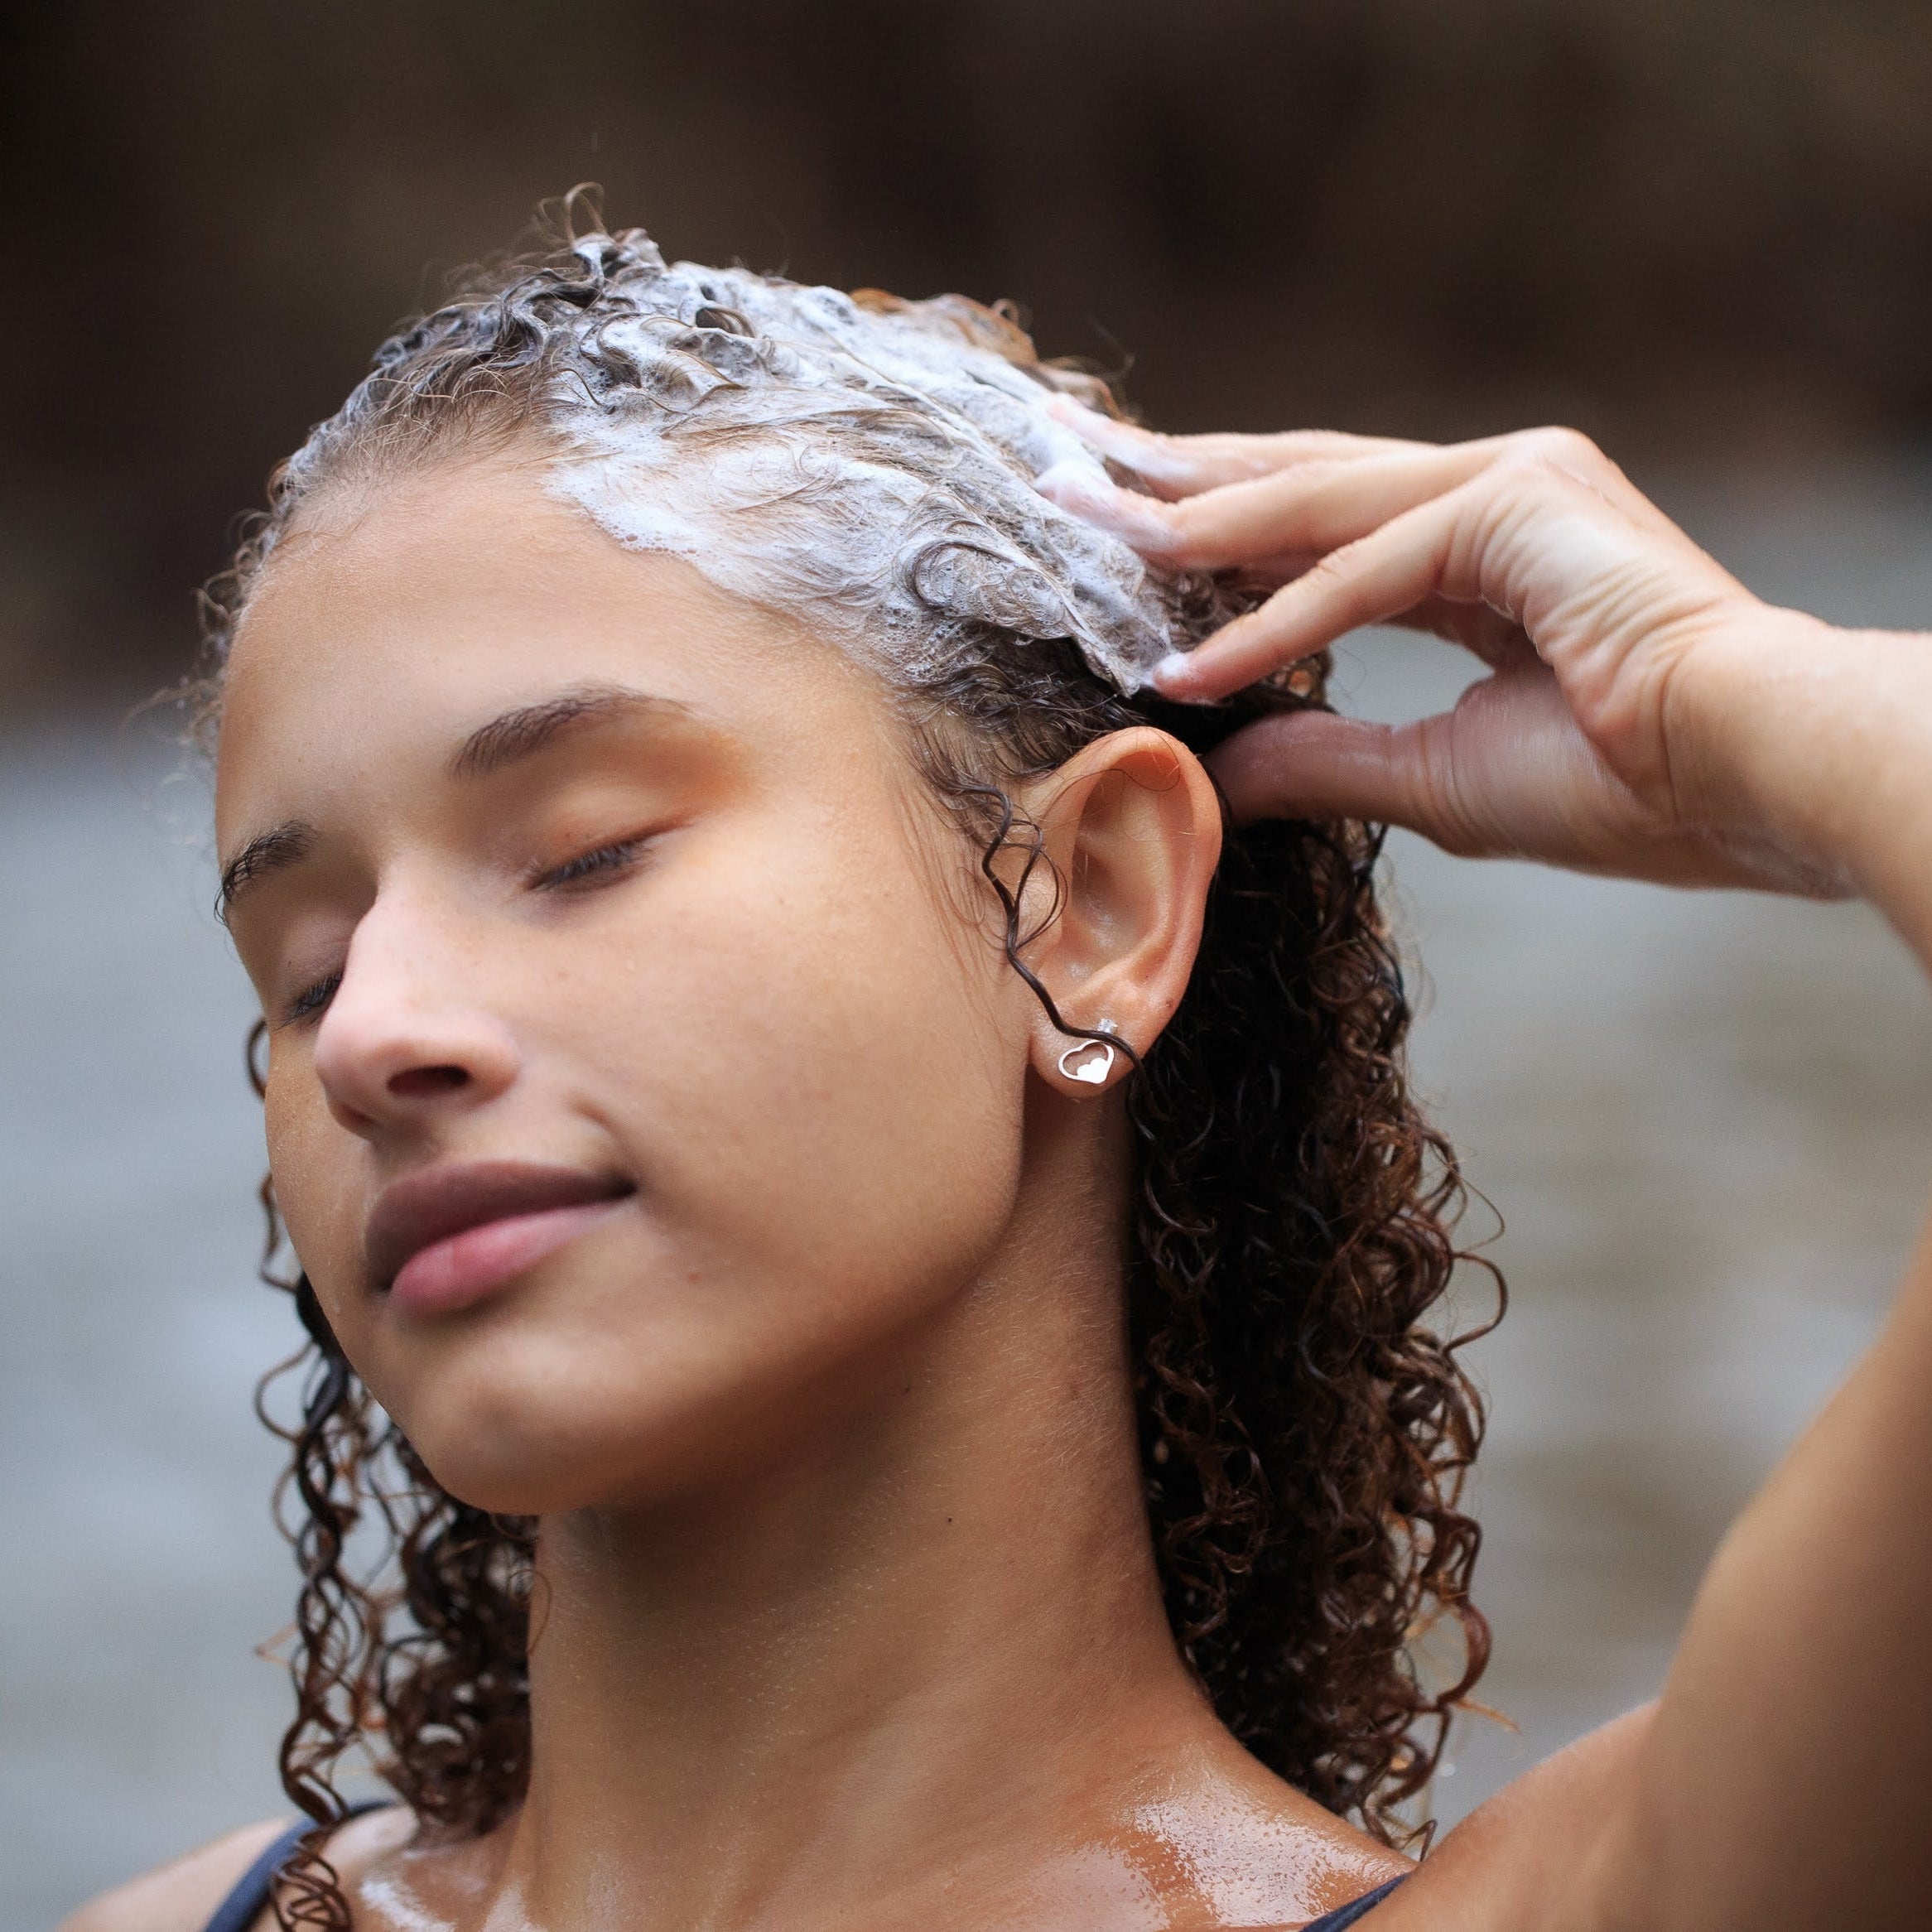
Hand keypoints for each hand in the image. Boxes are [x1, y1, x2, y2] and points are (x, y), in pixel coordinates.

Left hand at [1042, 408, 1848, 894]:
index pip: (1310, 523)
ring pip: (1314, 502)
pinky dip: (1273, 622)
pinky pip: (1364, 571)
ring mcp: (1510, 481)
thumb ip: (1324, 758)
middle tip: (1055, 470)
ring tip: (1078, 530)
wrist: (1751, 785)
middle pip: (1292, 480)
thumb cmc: (1626, 787)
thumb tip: (1220, 767)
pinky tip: (1186, 665)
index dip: (1206, 527)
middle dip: (1170, 481)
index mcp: (1478, 546)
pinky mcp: (1521, 506)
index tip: (1109, 529)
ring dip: (1190, 523)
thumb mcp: (1430, 781)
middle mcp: (1489, 491)